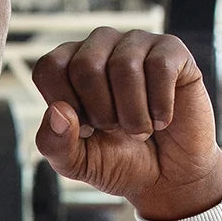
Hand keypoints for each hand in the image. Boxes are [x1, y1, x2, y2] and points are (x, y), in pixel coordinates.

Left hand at [31, 28, 221, 220]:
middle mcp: (99, 46)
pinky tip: (162, 120)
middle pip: (85, 65)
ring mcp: (136, 44)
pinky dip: (160, 106)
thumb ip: (54, 143)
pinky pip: (160, 66)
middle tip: (115, 129)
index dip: (66, 106)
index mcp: (68, 66)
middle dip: (101, 113)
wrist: (166, 177)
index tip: (85, 129)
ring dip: (133, 115)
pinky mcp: (172, 50)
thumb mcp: (75, 162)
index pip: (49, 68)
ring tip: (139, 129)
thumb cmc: (116, 161)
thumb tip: (58, 110)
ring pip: (124, 67)